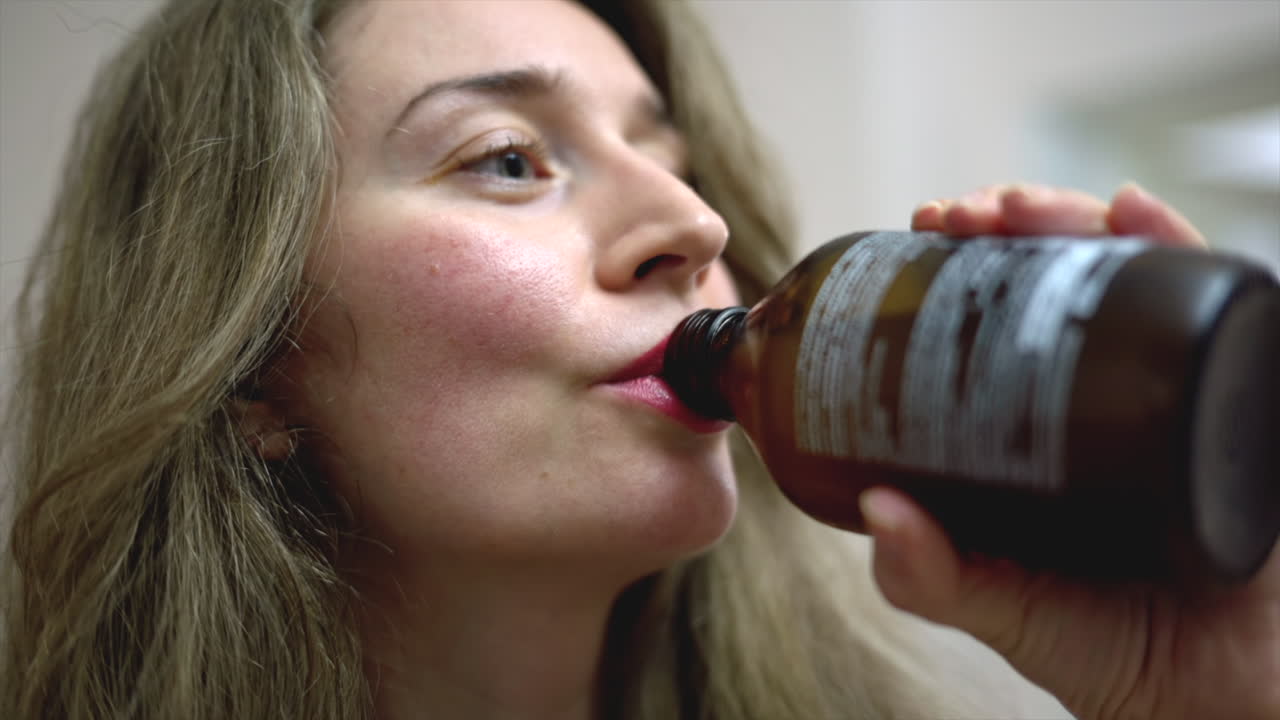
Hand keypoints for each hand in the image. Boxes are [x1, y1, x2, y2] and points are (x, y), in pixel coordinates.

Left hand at [859, 183, 1278, 719]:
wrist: (1228, 704)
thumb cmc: (1120, 657)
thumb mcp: (1008, 612)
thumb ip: (934, 576)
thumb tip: (874, 508)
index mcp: (1051, 428)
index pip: (1006, 323)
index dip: (962, 275)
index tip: (917, 238)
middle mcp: (1117, 397)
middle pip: (1065, 285)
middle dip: (1010, 232)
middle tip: (955, 216)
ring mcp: (1181, 390)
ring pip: (1132, 280)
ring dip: (1074, 224)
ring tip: (1017, 207)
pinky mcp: (1246, 397)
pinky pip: (1226, 310)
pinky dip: (1179, 250)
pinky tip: (1132, 212)